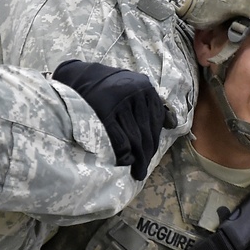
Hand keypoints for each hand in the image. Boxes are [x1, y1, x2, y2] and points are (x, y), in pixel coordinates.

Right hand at [53, 60, 172, 179]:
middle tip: (143, 170)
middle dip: (146, 154)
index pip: (156, 121)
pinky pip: (119, 138)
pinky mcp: (104, 111)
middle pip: (146, 131)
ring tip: (137, 171)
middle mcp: (134, 92)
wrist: (77, 77)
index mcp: (144, 86)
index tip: (150, 156)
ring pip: (135, 137)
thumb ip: (151, 104)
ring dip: (138, 158)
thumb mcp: (133, 87)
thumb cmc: (108, 87)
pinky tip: (125, 161)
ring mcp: (119, 101)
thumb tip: (172, 124)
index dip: (154, 142)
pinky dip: (124, 153)